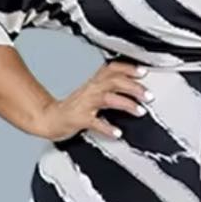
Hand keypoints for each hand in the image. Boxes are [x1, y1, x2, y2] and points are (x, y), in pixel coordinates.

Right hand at [34, 60, 152, 140]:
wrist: (50, 118)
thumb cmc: (74, 107)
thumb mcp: (92, 92)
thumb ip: (110, 87)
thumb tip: (133, 85)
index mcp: (95, 82)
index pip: (113, 69)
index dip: (128, 68)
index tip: (144, 72)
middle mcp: (91, 89)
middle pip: (114, 81)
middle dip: (134, 87)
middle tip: (149, 95)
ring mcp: (85, 104)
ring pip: (108, 98)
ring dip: (126, 103)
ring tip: (140, 111)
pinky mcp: (80, 119)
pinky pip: (95, 122)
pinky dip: (107, 128)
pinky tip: (117, 132)